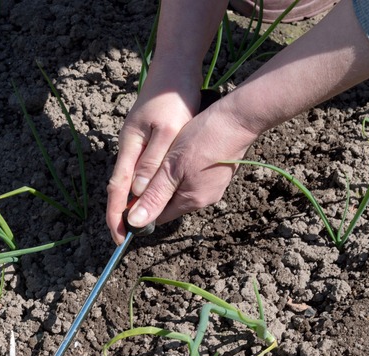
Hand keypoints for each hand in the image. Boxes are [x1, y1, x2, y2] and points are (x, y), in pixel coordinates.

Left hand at [108, 95, 258, 243]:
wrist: (237, 119)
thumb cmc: (202, 140)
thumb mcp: (171, 168)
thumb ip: (154, 195)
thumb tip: (135, 223)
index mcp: (192, 201)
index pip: (158, 216)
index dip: (142, 207)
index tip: (131, 189)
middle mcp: (205, 199)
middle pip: (170, 203)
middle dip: (156, 190)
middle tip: (149, 166)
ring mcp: (214, 186)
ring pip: (181, 189)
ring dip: (169, 178)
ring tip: (165, 157)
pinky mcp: (218, 173)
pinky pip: (193, 178)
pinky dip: (182, 170)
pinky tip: (181, 153)